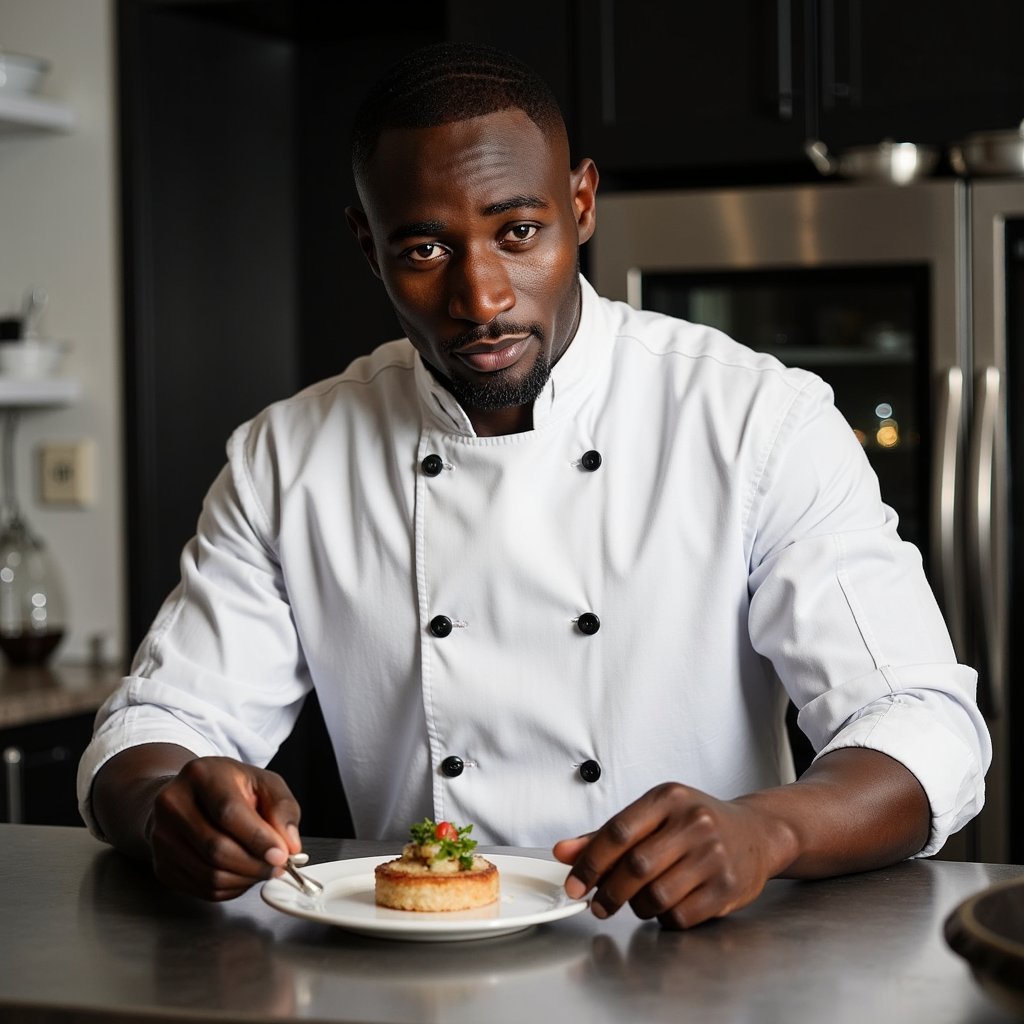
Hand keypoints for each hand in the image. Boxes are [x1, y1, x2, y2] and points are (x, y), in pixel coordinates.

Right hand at [146, 756, 302, 900]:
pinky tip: (242, 873)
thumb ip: (282, 808)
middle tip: (278, 866)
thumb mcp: (264, 783)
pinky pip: (201, 889)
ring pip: (209, 874)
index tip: (282, 854)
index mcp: (201, 774)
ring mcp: (161, 836)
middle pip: (216, 848)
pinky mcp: (161, 864)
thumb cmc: (230, 788)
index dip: (257, 838)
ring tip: (262, 868)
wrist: (187, 796)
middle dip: (255, 864)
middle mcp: (173, 804)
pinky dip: (230, 888)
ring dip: (245, 879)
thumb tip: (289, 844)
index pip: (228, 812)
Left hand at [552, 782, 786, 929]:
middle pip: (635, 867)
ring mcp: (714, 856)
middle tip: (598, 905)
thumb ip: (607, 834)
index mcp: (668, 798)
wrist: (757, 832)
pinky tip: (667, 905)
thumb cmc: (697, 823)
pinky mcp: (728, 887)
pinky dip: (664, 918)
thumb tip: (564, 852)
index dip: (589, 861)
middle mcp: (694, 823)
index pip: (618, 831)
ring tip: (638, 900)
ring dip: (637, 907)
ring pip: (656, 895)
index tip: (574, 883)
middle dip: (609, 892)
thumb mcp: (654, 815)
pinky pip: (681, 916)